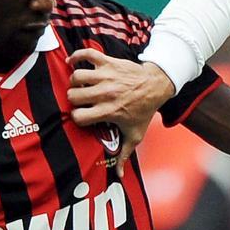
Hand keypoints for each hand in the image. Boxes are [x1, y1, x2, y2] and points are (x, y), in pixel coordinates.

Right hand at [67, 48, 173, 176]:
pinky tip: (73, 63)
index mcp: (108, 111)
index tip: (83, 117)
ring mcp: (105, 76)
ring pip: (76, 76)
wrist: (156, 85)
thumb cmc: (143, 111)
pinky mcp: (107, 62)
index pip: (79, 116)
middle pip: (73, 95)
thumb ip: (124, 154)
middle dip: (73, 100)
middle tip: (81, 101)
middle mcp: (105, 93)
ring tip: (81, 86)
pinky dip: (77, 56)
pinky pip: (86, 54)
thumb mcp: (135, 135)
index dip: (77, 118)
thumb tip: (118, 175)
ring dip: (75, 81)